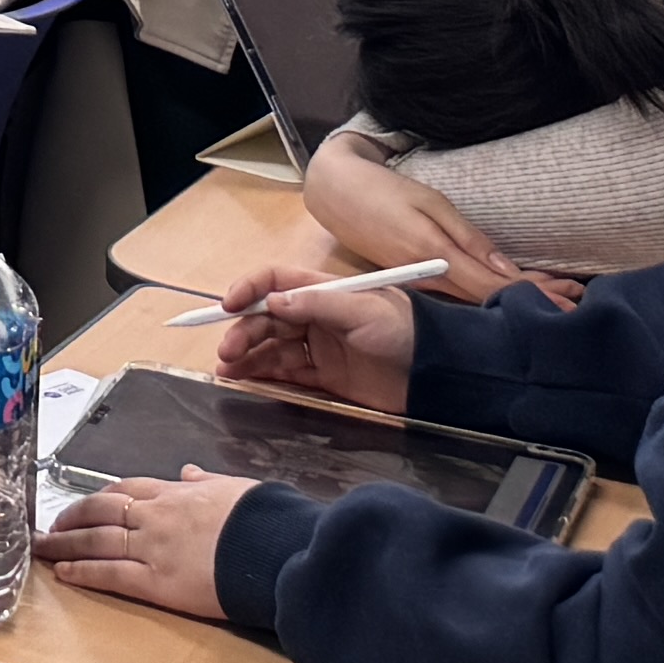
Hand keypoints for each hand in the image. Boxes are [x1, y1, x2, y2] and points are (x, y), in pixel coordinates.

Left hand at [41, 467, 253, 621]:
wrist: (276, 548)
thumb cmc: (264, 519)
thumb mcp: (235, 487)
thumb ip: (207, 481)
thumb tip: (191, 472)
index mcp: (175, 492)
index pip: (125, 490)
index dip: (99, 497)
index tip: (85, 504)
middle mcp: (155, 516)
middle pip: (100, 511)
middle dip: (72, 518)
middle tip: (51, 526)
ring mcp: (152, 547)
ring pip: (96, 541)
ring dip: (65, 544)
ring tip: (44, 548)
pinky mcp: (157, 581)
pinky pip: (111, 574)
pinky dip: (84, 572)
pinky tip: (65, 573)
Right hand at [211, 261, 419, 412]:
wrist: (437, 374)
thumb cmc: (405, 331)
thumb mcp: (364, 310)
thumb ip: (319, 304)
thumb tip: (273, 302)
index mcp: (323, 291)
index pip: (275, 282)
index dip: (249, 289)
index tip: (228, 305)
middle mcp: (315, 316)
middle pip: (266, 318)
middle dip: (243, 331)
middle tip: (227, 351)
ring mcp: (319, 347)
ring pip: (271, 347)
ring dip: (246, 355)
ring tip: (226, 370)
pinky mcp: (325, 377)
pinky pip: (286, 373)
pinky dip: (262, 375)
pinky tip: (244, 380)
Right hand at [304, 133, 574, 310]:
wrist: (333, 190)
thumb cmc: (383, 189)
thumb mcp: (431, 203)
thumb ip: (469, 239)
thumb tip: (506, 270)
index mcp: (436, 258)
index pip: (496, 287)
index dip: (536, 295)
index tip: (570, 300)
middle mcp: (431, 279)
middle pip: (491, 298)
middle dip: (535, 299)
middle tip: (577, 299)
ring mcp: (422, 283)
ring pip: (477, 298)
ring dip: (515, 297)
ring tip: (555, 296)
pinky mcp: (415, 280)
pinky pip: (460, 292)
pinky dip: (490, 292)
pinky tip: (508, 289)